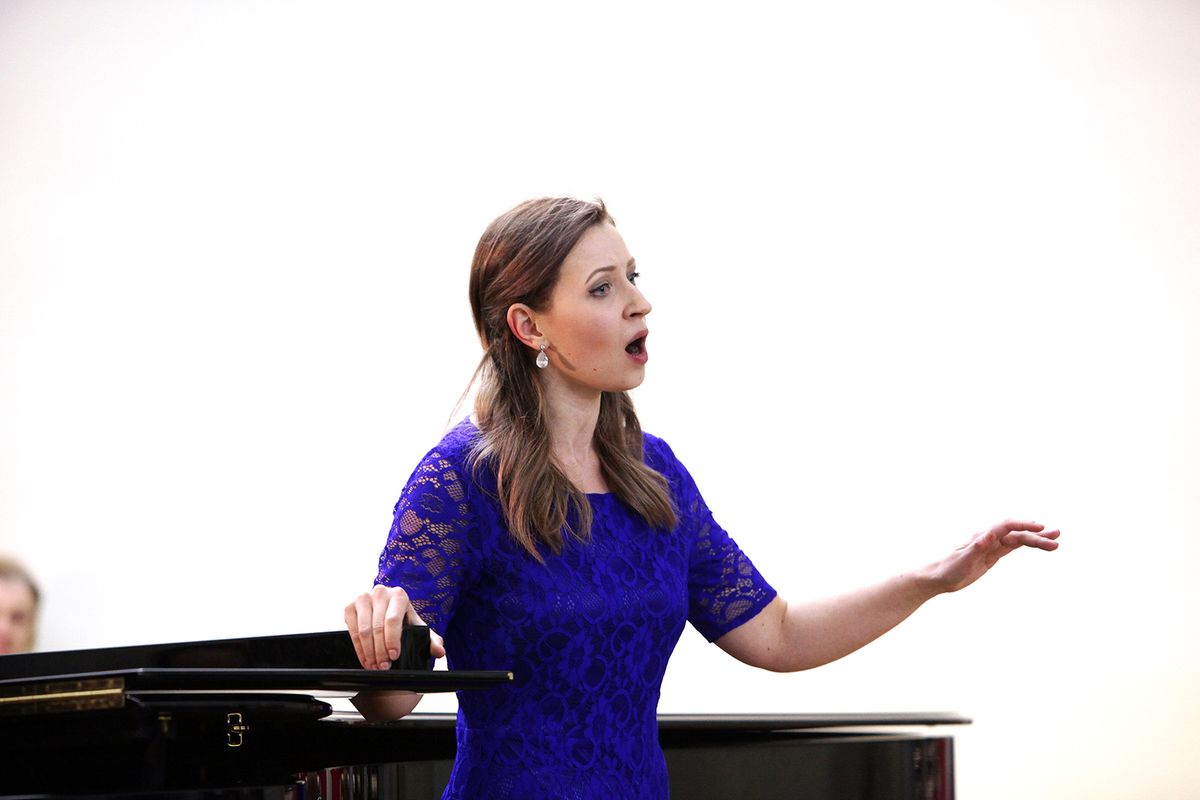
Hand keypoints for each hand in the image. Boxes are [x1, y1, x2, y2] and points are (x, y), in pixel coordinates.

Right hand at [344, 584, 446, 669]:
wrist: (387, 609)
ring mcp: (363, 598)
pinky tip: (366, 659)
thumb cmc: (404, 619)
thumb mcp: (417, 627)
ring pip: (363, 630)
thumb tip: (440, 651)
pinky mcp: (350, 607)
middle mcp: (380, 593)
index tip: (394, 656)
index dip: (392, 640)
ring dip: (368, 652)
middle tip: (383, 667)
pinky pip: (352, 631)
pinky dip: (359, 649)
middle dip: (380, 651)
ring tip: (374, 666)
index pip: (392, 620)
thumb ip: (432, 640)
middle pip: (377, 627)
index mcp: (399, 595)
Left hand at [931, 519, 1059, 593]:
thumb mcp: (963, 560)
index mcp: (983, 537)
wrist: (938, 577)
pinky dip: (1026, 544)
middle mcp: (989, 538)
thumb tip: (989, 535)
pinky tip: (1037, 543)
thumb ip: (976, 547)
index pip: (1007, 526)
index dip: (1024, 525)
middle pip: (1016, 532)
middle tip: (1057, 539)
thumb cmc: (948, 569)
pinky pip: (1013, 546)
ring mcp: (992, 545)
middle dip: (1037, 535)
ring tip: (1056, 540)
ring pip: (1018, 538)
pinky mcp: (993, 554)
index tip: (1041, 528)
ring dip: (1036, 538)